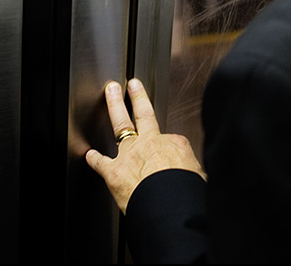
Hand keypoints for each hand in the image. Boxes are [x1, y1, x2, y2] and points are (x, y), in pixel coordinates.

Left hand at [85, 78, 205, 212]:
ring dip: (115, 106)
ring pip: (120, 124)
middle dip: (137, 97)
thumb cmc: (186, 193)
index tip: (169, 145)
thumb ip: (192, 170)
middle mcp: (151, 144)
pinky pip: (101, 162)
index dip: (170, 145)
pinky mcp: (114, 171)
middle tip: (132, 84)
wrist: (169, 206)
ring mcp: (130, 154)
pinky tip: (90, 155)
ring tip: (112, 94)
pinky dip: (94, 159)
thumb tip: (196, 177)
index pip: (171, 140)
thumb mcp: (200, 175)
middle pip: (143, 114)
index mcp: (175, 144)